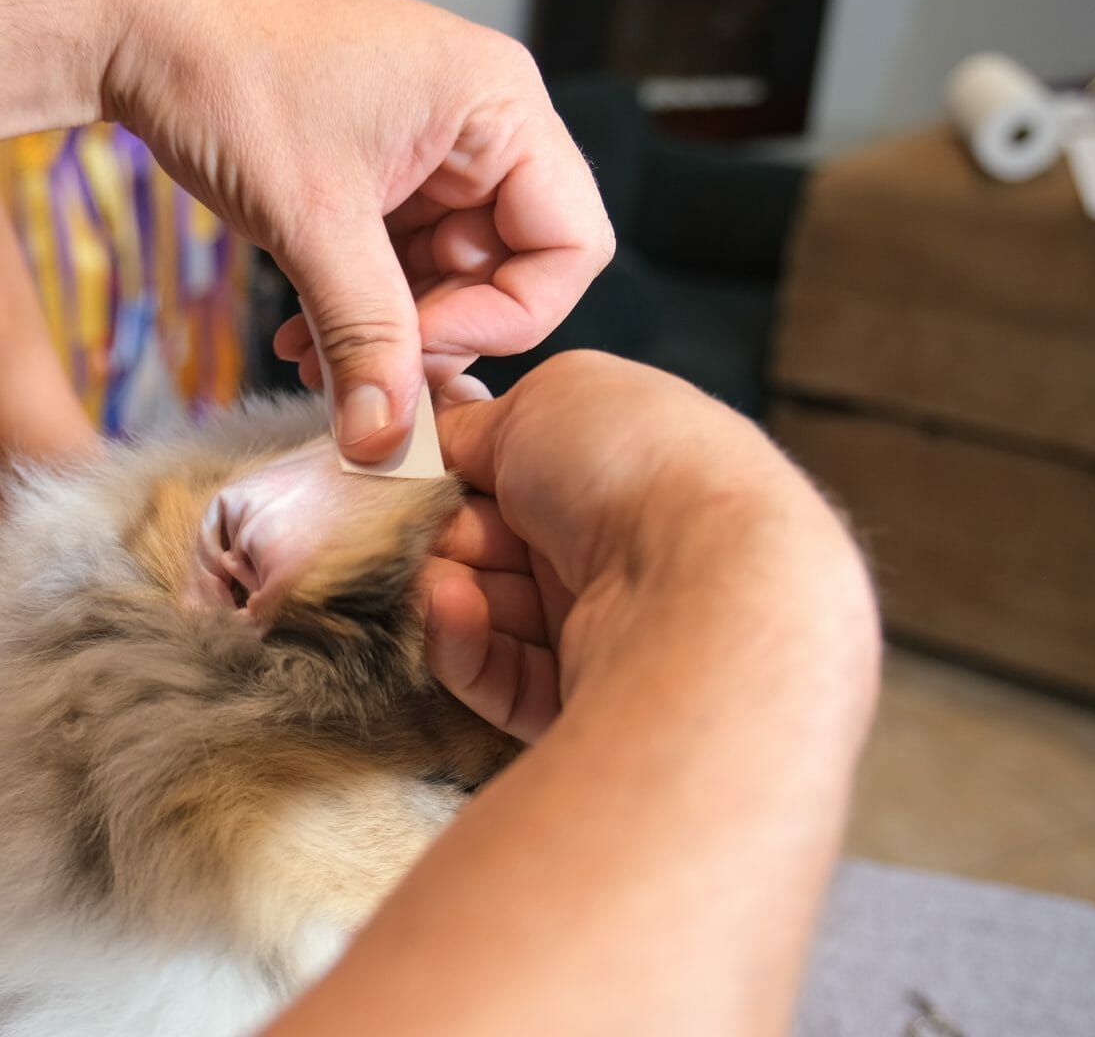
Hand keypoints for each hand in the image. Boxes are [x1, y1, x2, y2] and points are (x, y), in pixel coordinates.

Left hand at [105, 0, 613, 461]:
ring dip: (384, 337)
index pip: (569, 246)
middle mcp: (479, 131)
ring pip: (444, 282)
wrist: (141, 19)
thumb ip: (361, 332)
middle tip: (365, 378)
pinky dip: (355, 314)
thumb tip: (387, 439)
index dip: (507, 318)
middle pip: (507, 272)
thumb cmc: (229, 64)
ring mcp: (428, 157)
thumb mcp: (310, 215)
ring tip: (314, 362)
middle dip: (433, 336)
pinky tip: (302, 340)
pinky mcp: (377, 181)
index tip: (422, 351)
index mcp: (500, 108)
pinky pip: (393, 269)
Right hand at [418, 354, 876, 740]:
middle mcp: (615, 545)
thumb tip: (425, 444)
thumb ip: (477, 422)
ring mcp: (601, 624)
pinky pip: (492, 672)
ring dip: (436, 584)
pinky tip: (451, 610)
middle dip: (434, 531)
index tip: (399, 470)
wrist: (701, 582)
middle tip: (393, 525)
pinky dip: (458, 640)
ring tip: (424, 573)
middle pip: (485, 541)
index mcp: (617, 464)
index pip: (506, 469)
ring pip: (479, 607)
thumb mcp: (546, 398)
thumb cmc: (636, 465)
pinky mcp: (578, 698)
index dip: (447, 469)